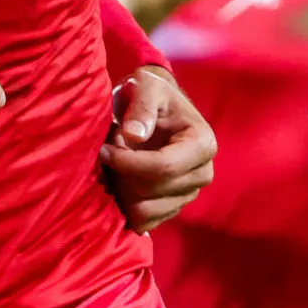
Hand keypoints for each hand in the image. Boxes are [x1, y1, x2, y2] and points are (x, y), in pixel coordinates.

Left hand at [99, 66, 215, 230]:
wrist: (154, 108)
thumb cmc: (150, 93)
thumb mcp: (146, 86)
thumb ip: (142, 106)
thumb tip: (133, 135)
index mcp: (202, 143)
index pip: (164, 167)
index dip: (129, 163)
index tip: (104, 150)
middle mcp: (202, 173)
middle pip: (153, 190)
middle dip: (123, 174)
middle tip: (107, 151)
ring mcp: (189, 194)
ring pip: (146, 210)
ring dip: (122, 190)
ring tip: (114, 166)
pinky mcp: (173, 207)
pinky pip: (144, 222)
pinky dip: (126, 205)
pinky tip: (119, 182)